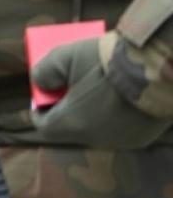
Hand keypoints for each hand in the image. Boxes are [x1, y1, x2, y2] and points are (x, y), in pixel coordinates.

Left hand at [32, 33, 170, 147]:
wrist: (156, 67)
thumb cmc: (104, 61)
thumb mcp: (63, 56)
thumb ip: (44, 72)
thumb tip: (40, 83)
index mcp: (72, 124)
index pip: (45, 126)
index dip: (40, 110)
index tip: (42, 95)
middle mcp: (96, 139)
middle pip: (72, 127)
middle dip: (67, 108)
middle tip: (69, 88)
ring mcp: (122, 141)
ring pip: (97, 129)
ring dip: (91, 112)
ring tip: (93, 90)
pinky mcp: (143, 137)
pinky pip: (120, 129)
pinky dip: (114, 116)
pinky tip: (116, 97)